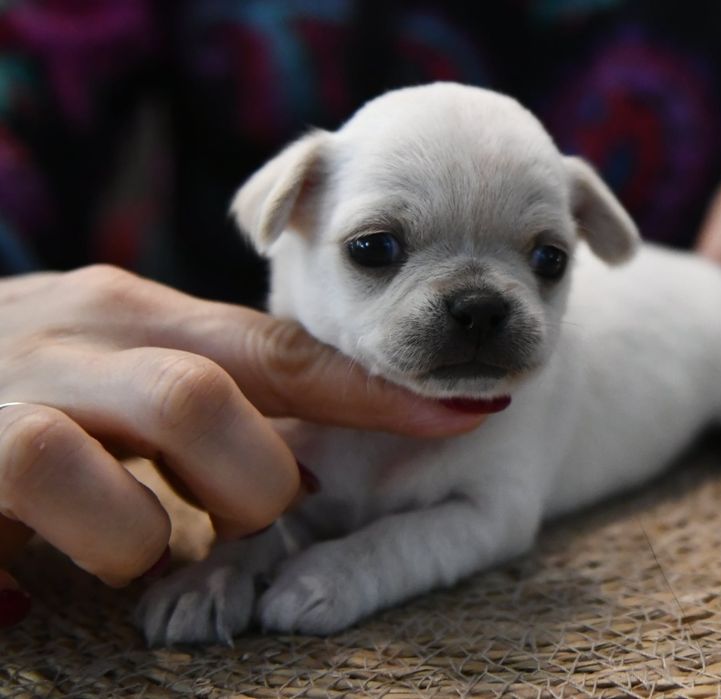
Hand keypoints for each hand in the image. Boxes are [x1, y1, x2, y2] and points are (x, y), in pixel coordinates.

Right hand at [0, 265, 481, 624]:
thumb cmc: (0, 401)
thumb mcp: (104, 386)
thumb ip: (194, 404)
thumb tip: (300, 456)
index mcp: (135, 315)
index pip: (283, 350)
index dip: (377, 390)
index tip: (468, 412)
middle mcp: (92, 328)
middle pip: (239, 383)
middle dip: (266, 472)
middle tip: (242, 521)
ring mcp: (29, 378)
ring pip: (182, 410)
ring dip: (194, 503)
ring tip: (150, 545)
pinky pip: (68, 480)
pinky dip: (107, 536)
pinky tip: (73, 564)